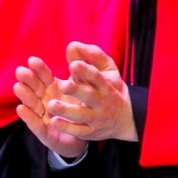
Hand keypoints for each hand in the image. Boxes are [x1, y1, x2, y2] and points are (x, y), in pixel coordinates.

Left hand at [12, 42, 135, 157]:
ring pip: (82, 115)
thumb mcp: (107, 71)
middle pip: (90, 96)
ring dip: (67, 111)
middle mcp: (102, 102)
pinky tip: (53, 122)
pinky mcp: (91, 132)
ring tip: (51, 105)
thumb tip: (72, 45)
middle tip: (64, 85)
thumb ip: (92, 56)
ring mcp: (97, 118)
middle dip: (78, 90)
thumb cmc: (109, 89)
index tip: (74, 64)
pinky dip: (67, 128)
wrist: (126, 118)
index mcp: (105, 85)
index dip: (87, 71)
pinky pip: (79, 131)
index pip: (97, 77)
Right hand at [13, 56, 83, 159]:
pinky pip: (35, 124)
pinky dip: (28, 117)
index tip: (33, 60)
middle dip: (27, 80)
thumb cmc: (79, 108)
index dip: (39, 69)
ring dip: (25, 96)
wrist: (84, 136)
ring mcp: (42, 116)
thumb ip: (77, 71)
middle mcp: (44, 101)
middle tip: (21, 71)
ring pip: (32, 104)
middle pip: (35, 89)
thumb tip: (75, 47)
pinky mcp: (44, 133)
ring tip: (18, 87)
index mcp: (52, 89)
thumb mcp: (80, 89)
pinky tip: (21, 108)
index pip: (44, 77)